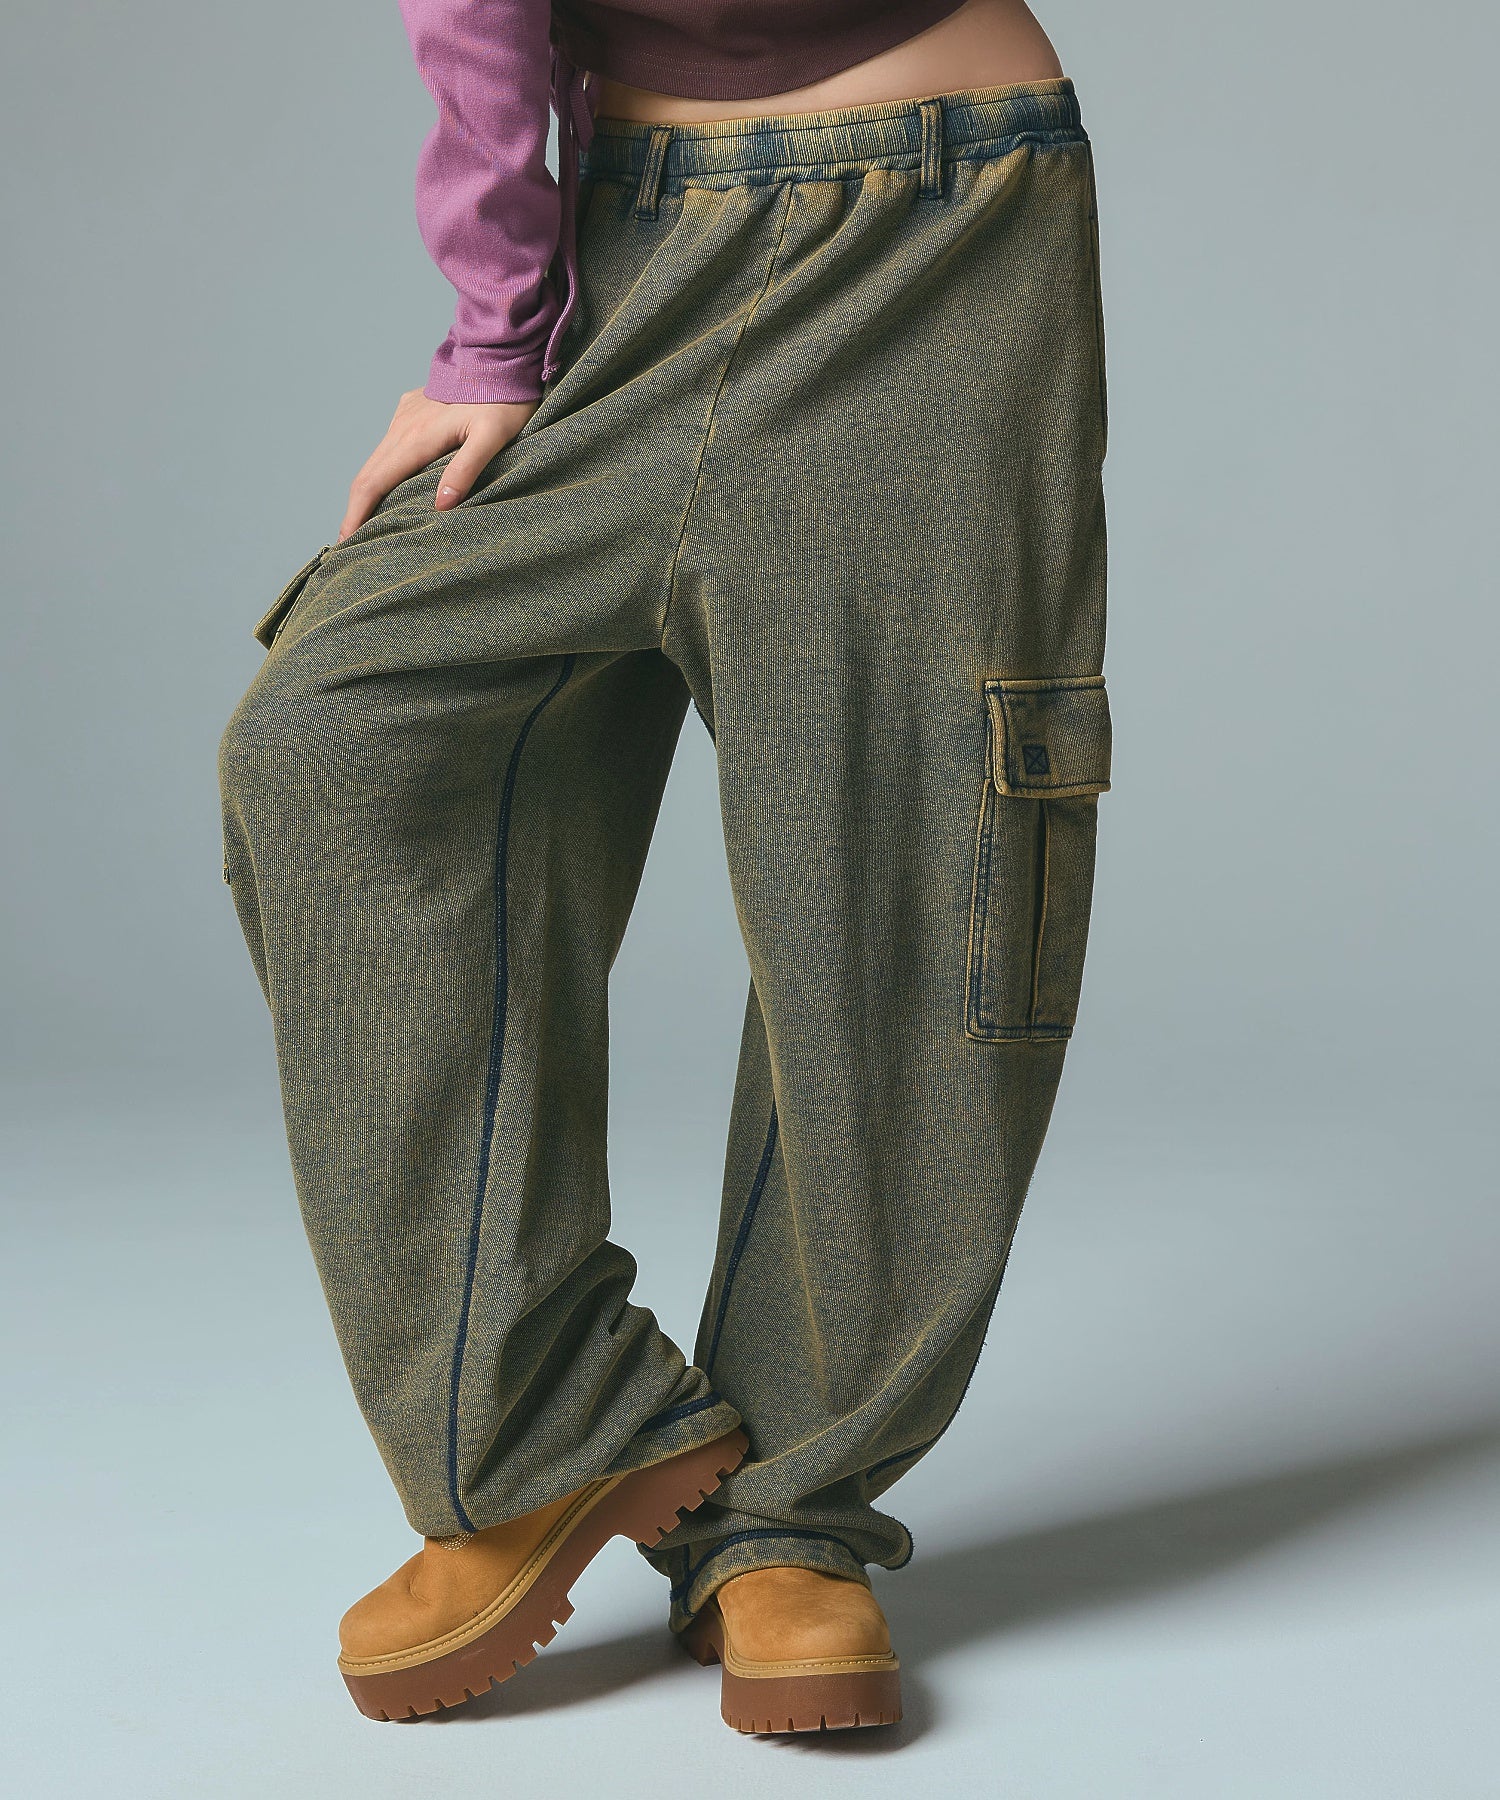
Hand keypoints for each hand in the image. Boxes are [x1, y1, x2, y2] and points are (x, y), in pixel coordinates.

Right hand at [338, 388, 540, 540]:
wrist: (499, 356)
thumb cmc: (503, 400)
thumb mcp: (493, 437)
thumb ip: (467, 469)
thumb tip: (440, 506)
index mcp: (416, 438)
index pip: (374, 483)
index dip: (357, 515)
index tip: (346, 542)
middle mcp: (402, 427)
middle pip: (368, 475)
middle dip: (355, 510)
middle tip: (349, 544)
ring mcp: (404, 416)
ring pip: (377, 460)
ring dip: (368, 492)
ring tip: (366, 522)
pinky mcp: (411, 410)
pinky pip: (390, 446)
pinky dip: (384, 471)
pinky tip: (389, 487)